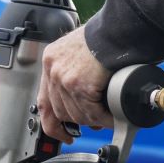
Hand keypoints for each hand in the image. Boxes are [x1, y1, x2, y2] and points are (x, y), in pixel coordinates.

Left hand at [38, 25, 112, 143]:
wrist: (118, 29)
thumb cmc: (106, 36)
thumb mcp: (80, 51)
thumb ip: (75, 72)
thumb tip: (83, 98)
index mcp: (51, 61)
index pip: (44, 101)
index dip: (53, 123)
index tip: (62, 133)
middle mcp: (53, 69)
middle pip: (60, 112)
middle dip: (79, 122)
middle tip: (94, 124)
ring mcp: (64, 78)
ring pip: (77, 115)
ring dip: (94, 120)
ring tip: (107, 118)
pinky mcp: (79, 85)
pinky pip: (92, 112)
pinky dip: (104, 119)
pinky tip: (112, 117)